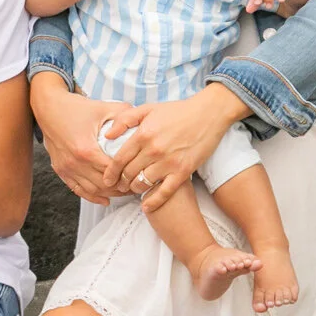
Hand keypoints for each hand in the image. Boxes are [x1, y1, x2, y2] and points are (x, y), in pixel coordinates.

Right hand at [31, 74, 130, 204]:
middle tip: (135, 185)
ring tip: (123, 191)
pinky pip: (78, 190)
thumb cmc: (75, 108)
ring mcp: (66, 168)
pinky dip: (92, 196)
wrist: (49, 108)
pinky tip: (104, 198)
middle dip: (122, 188)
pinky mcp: (61, 170)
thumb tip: (141, 122)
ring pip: (92, 190)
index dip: (127, 176)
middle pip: (104, 185)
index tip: (138, 175)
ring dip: (109, 193)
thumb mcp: (103, 108)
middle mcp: (75, 163)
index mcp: (87, 150)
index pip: (112, 172)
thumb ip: (124, 115)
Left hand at [103, 86, 253, 211]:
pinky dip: (153, 202)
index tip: (107, 179)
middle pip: (129, 173)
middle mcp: (153, 150)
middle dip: (121, 182)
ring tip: (132, 189)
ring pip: (142, 184)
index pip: (119, 159)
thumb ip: (125, 119)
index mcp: (143, 134)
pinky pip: (164, 192)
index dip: (110, 172)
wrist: (208, 114)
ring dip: (134, 189)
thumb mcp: (148, 108)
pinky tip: (146, 207)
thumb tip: (107, 135)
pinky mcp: (183, 171)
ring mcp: (168, 162)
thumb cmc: (177, 111)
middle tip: (119, 186)